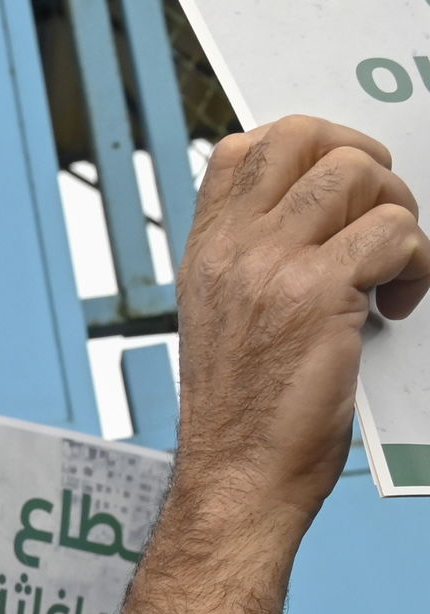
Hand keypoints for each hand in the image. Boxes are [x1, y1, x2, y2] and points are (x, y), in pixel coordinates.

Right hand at [142, 117, 429, 613]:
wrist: (238, 476)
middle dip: (362, 159)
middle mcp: (231, 249)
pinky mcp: (318, 293)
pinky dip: (414, 263)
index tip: (337, 187)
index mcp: (205, 252)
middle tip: (377, 209)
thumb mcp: (224, 319)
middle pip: (303, 137)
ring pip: (357, 174)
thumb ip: (252, 262)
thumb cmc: (242, 413)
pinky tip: (396, 305)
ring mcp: (270, 265)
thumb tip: (319, 220)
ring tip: (390, 268)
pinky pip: (394, 233)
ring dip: (396, 213)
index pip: (242, 147)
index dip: (306, 146)